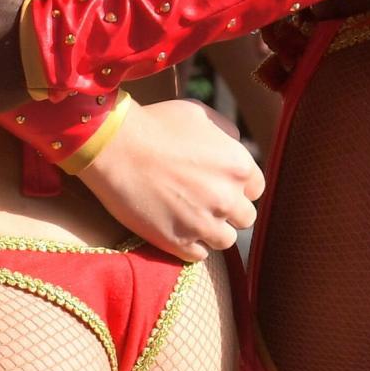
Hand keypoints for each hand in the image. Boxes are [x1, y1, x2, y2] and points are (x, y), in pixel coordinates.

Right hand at [77, 97, 264, 261]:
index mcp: (239, 166)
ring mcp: (202, 223)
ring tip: (190, 219)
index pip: (256, 189)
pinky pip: (198, 256)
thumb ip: (227, 134)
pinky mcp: (176, 242)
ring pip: (225, 241)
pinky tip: (175, 230)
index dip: (237, 188)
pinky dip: (190, 246)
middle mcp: (227, 198)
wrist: (113, 147)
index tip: (217, 185)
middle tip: (202, 202)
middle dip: (227, 211)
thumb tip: (235, 148)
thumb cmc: (154, 123)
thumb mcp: (201, 114)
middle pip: (245, 218)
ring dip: (211, 231)